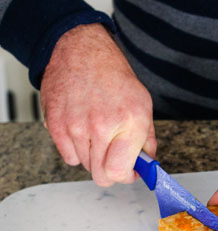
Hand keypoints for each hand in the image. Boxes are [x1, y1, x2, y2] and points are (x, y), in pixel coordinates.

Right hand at [41, 23, 155, 185]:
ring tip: (98, 134)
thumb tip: (147, 165)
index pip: (120, 172)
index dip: (127, 176)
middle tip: (115, 156)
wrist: (83, 52)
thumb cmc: (114, 77)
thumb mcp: (143, 105)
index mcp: (130, 122)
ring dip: (94, 157)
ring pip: (85, 166)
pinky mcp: (56, 125)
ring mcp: (76, 126)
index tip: (130, 172)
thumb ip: (147, 140)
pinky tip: (83, 131)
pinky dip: (76, 150)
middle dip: (111, 170)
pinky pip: (68, 157)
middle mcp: (102, 126)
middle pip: (101, 175)